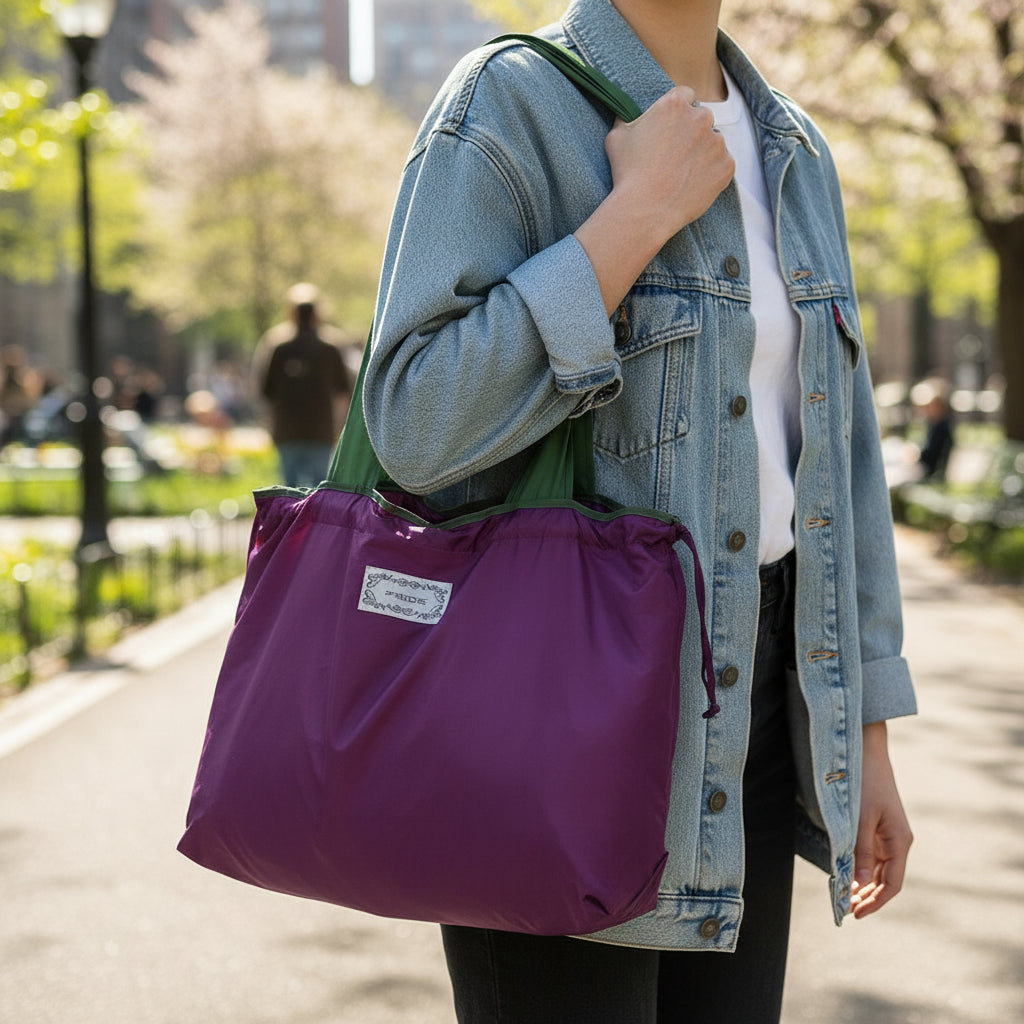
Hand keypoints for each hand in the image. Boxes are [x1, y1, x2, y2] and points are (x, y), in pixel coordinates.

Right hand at [604, 86, 734, 241]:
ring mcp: (717, 142)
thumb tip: (626, 112)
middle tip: (676, 155)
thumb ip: (627, 117)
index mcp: (675, 104)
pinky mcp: (727, 166)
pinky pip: (722, 165)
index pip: (685, 96)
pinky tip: (692, 185)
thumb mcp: (616, 136)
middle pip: (702, 118)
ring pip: (713, 142)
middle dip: (692, 132)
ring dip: (703, 153)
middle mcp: (701, 118)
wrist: (645, 211)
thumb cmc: (627, 173)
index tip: (672, 129)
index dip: (678, 113)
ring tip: (682, 175)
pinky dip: (712, 173)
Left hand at [850, 721, 912, 918]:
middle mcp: (897, 841)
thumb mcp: (860, 819)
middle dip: (868, 897)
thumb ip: (860, 852)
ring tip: (845, 898)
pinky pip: (870, 855)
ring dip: (864, 885)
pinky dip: (860, 868)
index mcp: (899, 842)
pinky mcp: (876, 826)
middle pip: (885, 880)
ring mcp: (887, 834)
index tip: (855, 914)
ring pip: (878, 869)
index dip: (875, 902)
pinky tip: (847, 875)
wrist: (866, 752)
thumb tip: (860, 885)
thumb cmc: (865, 783)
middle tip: (845, 910)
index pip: (891, 884)